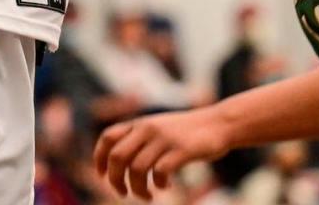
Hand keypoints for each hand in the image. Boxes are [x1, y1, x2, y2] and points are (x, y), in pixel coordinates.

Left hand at [94, 108, 231, 200]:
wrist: (218, 124)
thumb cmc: (186, 132)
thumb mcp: (159, 128)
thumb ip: (139, 138)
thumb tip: (117, 161)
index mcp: (140, 123)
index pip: (108, 137)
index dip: (99, 159)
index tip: (102, 177)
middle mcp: (148, 128)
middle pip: (117, 156)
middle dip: (116, 180)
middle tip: (124, 193)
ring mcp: (164, 138)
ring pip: (137, 169)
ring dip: (139, 189)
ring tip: (149, 195)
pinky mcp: (181, 150)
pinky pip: (160, 172)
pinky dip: (159, 185)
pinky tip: (166, 186)